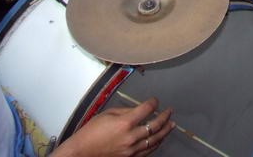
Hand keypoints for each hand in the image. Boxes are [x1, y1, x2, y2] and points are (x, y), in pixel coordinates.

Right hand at [53, 97, 172, 156]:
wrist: (81, 153)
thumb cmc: (90, 133)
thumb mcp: (108, 114)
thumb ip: (126, 111)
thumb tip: (139, 109)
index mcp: (125, 123)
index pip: (147, 109)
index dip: (153, 103)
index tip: (155, 101)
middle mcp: (131, 136)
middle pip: (155, 125)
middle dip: (165, 116)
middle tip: (170, 111)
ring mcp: (131, 149)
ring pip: (154, 140)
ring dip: (165, 131)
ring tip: (171, 124)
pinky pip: (147, 150)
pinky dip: (156, 143)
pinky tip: (160, 139)